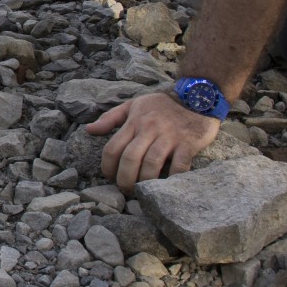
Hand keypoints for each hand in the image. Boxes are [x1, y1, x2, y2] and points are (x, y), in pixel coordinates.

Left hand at [86, 92, 220, 192]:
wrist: (198, 95)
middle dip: (124, 179)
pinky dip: (172, 178)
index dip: (107, 167)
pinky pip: (179, 165)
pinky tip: (167, 185)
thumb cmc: (162, 104)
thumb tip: (89, 130)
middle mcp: (149, 129)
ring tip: (142, 191)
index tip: (110, 176)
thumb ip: (110, 118)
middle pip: (130, 158)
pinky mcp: (188, 143)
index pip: (113, 148)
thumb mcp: (133, 105)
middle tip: (125, 189)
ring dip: (144, 181)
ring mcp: (170, 136)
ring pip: (152, 163)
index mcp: (134, 122)